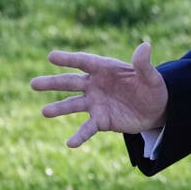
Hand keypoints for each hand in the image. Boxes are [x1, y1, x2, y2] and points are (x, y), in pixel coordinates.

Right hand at [30, 42, 168, 147]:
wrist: (157, 110)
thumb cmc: (153, 88)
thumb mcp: (152, 77)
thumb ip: (144, 64)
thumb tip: (145, 46)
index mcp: (105, 69)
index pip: (84, 62)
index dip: (68, 59)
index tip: (51, 56)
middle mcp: (96, 85)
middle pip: (71, 82)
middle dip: (53, 83)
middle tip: (33, 84)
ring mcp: (96, 103)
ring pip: (73, 105)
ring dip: (59, 108)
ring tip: (44, 112)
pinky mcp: (101, 120)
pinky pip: (87, 128)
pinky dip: (79, 136)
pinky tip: (70, 144)